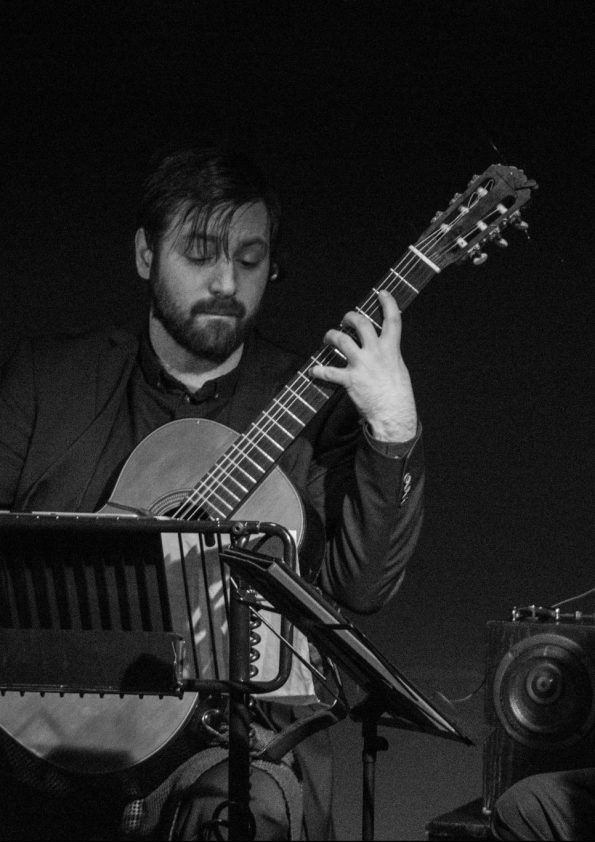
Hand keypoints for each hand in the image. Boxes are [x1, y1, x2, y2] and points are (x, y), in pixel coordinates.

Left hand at [309, 289, 417, 441]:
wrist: (393, 414)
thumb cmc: (397, 394)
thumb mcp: (398, 368)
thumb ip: (388, 354)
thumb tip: (382, 347)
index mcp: (391, 349)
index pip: (392, 320)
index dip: (388, 303)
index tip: (381, 293)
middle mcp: (376, 353)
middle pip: (360, 324)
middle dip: (349, 317)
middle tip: (344, 320)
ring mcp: (361, 364)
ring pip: (341, 340)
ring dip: (331, 336)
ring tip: (328, 338)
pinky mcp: (349, 379)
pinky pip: (328, 371)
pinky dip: (318, 371)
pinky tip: (313, 371)